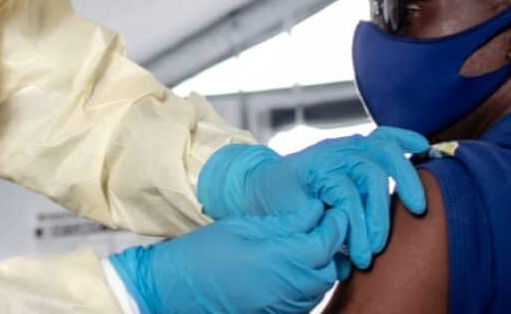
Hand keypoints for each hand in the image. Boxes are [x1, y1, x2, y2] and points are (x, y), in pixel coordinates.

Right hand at [109, 202, 345, 313]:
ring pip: (322, 284)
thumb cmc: (202, 253)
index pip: (326, 242)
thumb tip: (314, 208)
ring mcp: (286, 307)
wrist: (175, 290)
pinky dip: (309, 280)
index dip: (335, 222)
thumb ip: (283, 222)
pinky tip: (293, 264)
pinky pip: (308, 298)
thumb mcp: (242, 227)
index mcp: (278, 261)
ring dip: (322, 262)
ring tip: (307, 240)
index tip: (332, 206)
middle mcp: (289, 289)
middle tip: (323, 221)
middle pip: (331, 266)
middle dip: (332, 243)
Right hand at [196, 128, 428, 270]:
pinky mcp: (313, 170)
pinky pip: (344, 192)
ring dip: (377, 215)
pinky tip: (352, 246)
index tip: (425, 147)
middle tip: (418, 211)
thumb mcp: (336, 199)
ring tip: (372, 250)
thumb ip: (362, 202)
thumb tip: (393, 224)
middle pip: (386, 152)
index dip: (406, 137)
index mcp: (350, 151)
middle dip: (408, 181)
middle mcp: (341, 149)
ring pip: (368, 174)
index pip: (384, 136)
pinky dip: (354, 221)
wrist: (257, 199)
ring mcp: (326, 157)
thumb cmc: (300, 202)